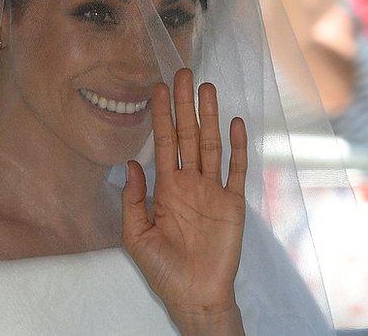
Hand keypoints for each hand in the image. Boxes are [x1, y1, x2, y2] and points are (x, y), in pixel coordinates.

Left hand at [121, 68, 247, 335]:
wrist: (193, 294)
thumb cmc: (162, 269)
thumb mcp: (135, 234)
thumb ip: (133, 199)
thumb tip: (130, 164)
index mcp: (165, 188)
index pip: (163, 143)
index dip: (160, 116)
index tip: (156, 88)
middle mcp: (189, 183)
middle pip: (188, 135)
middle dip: (184, 105)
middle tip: (182, 72)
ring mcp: (212, 191)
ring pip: (211, 145)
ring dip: (209, 116)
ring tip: (206, 88)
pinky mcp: (232, 204)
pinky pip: (236, 170)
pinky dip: (237, 147)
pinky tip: (234, 123)